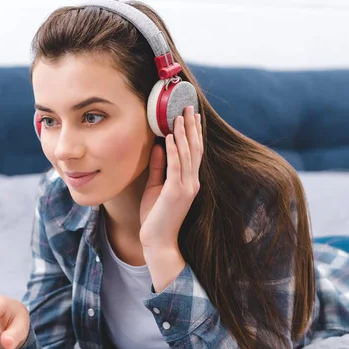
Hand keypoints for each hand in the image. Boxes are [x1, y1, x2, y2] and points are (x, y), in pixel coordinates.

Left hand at [139, 106, 202, 248]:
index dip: (193, 133)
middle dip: (191, 127)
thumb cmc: (155, 217)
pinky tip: (168, 137)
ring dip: (182, 134)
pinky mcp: (175, 192)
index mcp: (189, 181)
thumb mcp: (155, 187)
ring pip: (186, 154)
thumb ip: (158, 168)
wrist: (157, 241)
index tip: (191, 115)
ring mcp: (186, 187)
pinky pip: (175, 166)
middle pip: (194, 148)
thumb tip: (157, 146)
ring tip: (177, 116)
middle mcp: (192, 182)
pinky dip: (172, 150)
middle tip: (188, 107)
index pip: (193, 152)